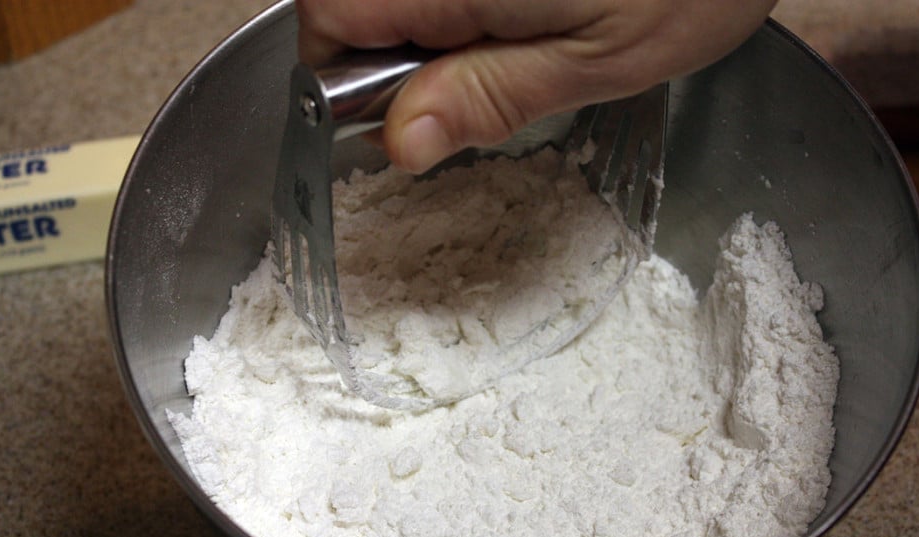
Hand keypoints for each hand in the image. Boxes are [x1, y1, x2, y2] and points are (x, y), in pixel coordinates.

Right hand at [296, 0, 776, 172]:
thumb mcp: (596, 59)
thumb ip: (489, 95)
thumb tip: (403, 141)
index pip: (321, 25)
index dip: (341, 81)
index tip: (403, 110)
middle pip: (346, 1)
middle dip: (390, 50)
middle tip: (482, 69)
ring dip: (430, 23)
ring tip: (519, 31)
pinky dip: (461, 7)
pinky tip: (525, 6)